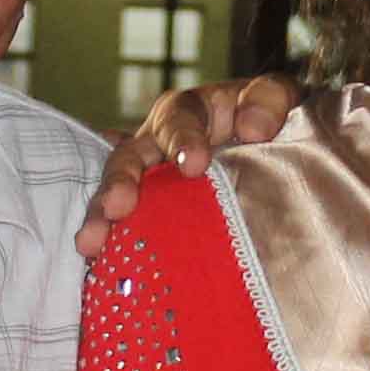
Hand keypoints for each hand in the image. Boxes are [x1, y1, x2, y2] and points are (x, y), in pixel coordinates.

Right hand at [76, 73, 298, 257]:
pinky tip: (102, 272)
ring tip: (90, 246)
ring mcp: (150, 185)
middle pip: (129, 158)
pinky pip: (127, 232)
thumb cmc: (271, 120)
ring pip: (115, 196)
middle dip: (120, 182)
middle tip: (116, 207)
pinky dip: (114, 250)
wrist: (276, 153)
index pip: (177, 119)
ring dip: (101, 219)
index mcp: (189, 113)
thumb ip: (269, 100)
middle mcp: (158, 146)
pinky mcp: (152, 219)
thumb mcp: (279, 98)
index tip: (193, 165)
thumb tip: (253, 128)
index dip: (181, 139)